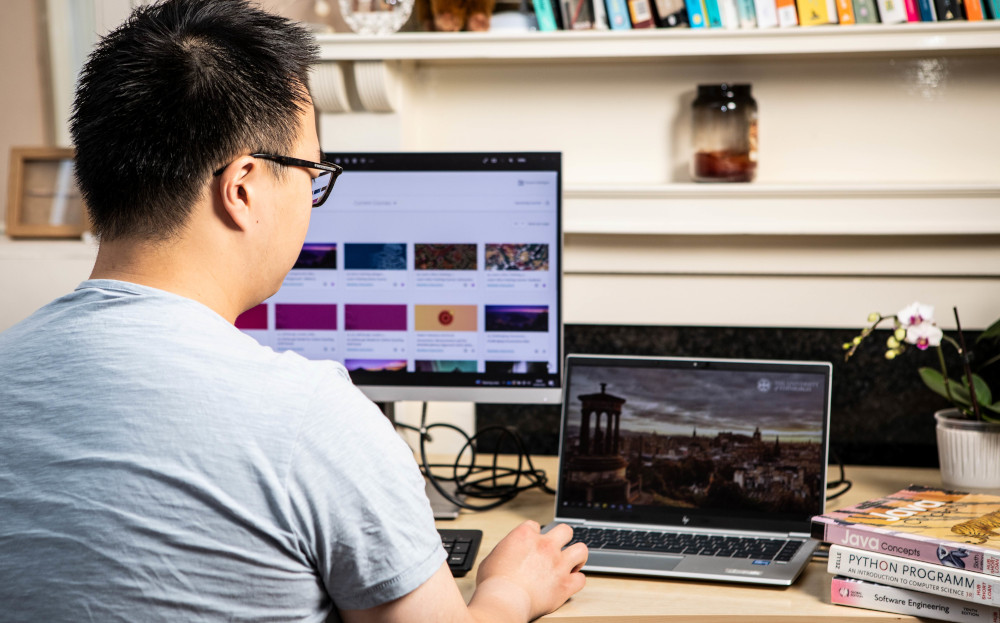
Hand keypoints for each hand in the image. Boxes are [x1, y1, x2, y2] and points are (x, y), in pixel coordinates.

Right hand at [470, 520, 587, 621]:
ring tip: (572, 562)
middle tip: (558, 547)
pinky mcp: (565, 584)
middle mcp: (545, 546)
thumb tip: (507, 553)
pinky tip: (570, 582)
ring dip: (577, 556)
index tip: (533, 544)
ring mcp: (558, 564)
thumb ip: (505, 550)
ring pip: (581, 549)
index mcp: (525, 536)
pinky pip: (581, 578)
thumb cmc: (495, 583)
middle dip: (563, 537)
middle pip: (565, 530)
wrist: (504, 601)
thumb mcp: (491, 557)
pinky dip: (576, 580)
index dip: (534, 535)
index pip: (535, 525)